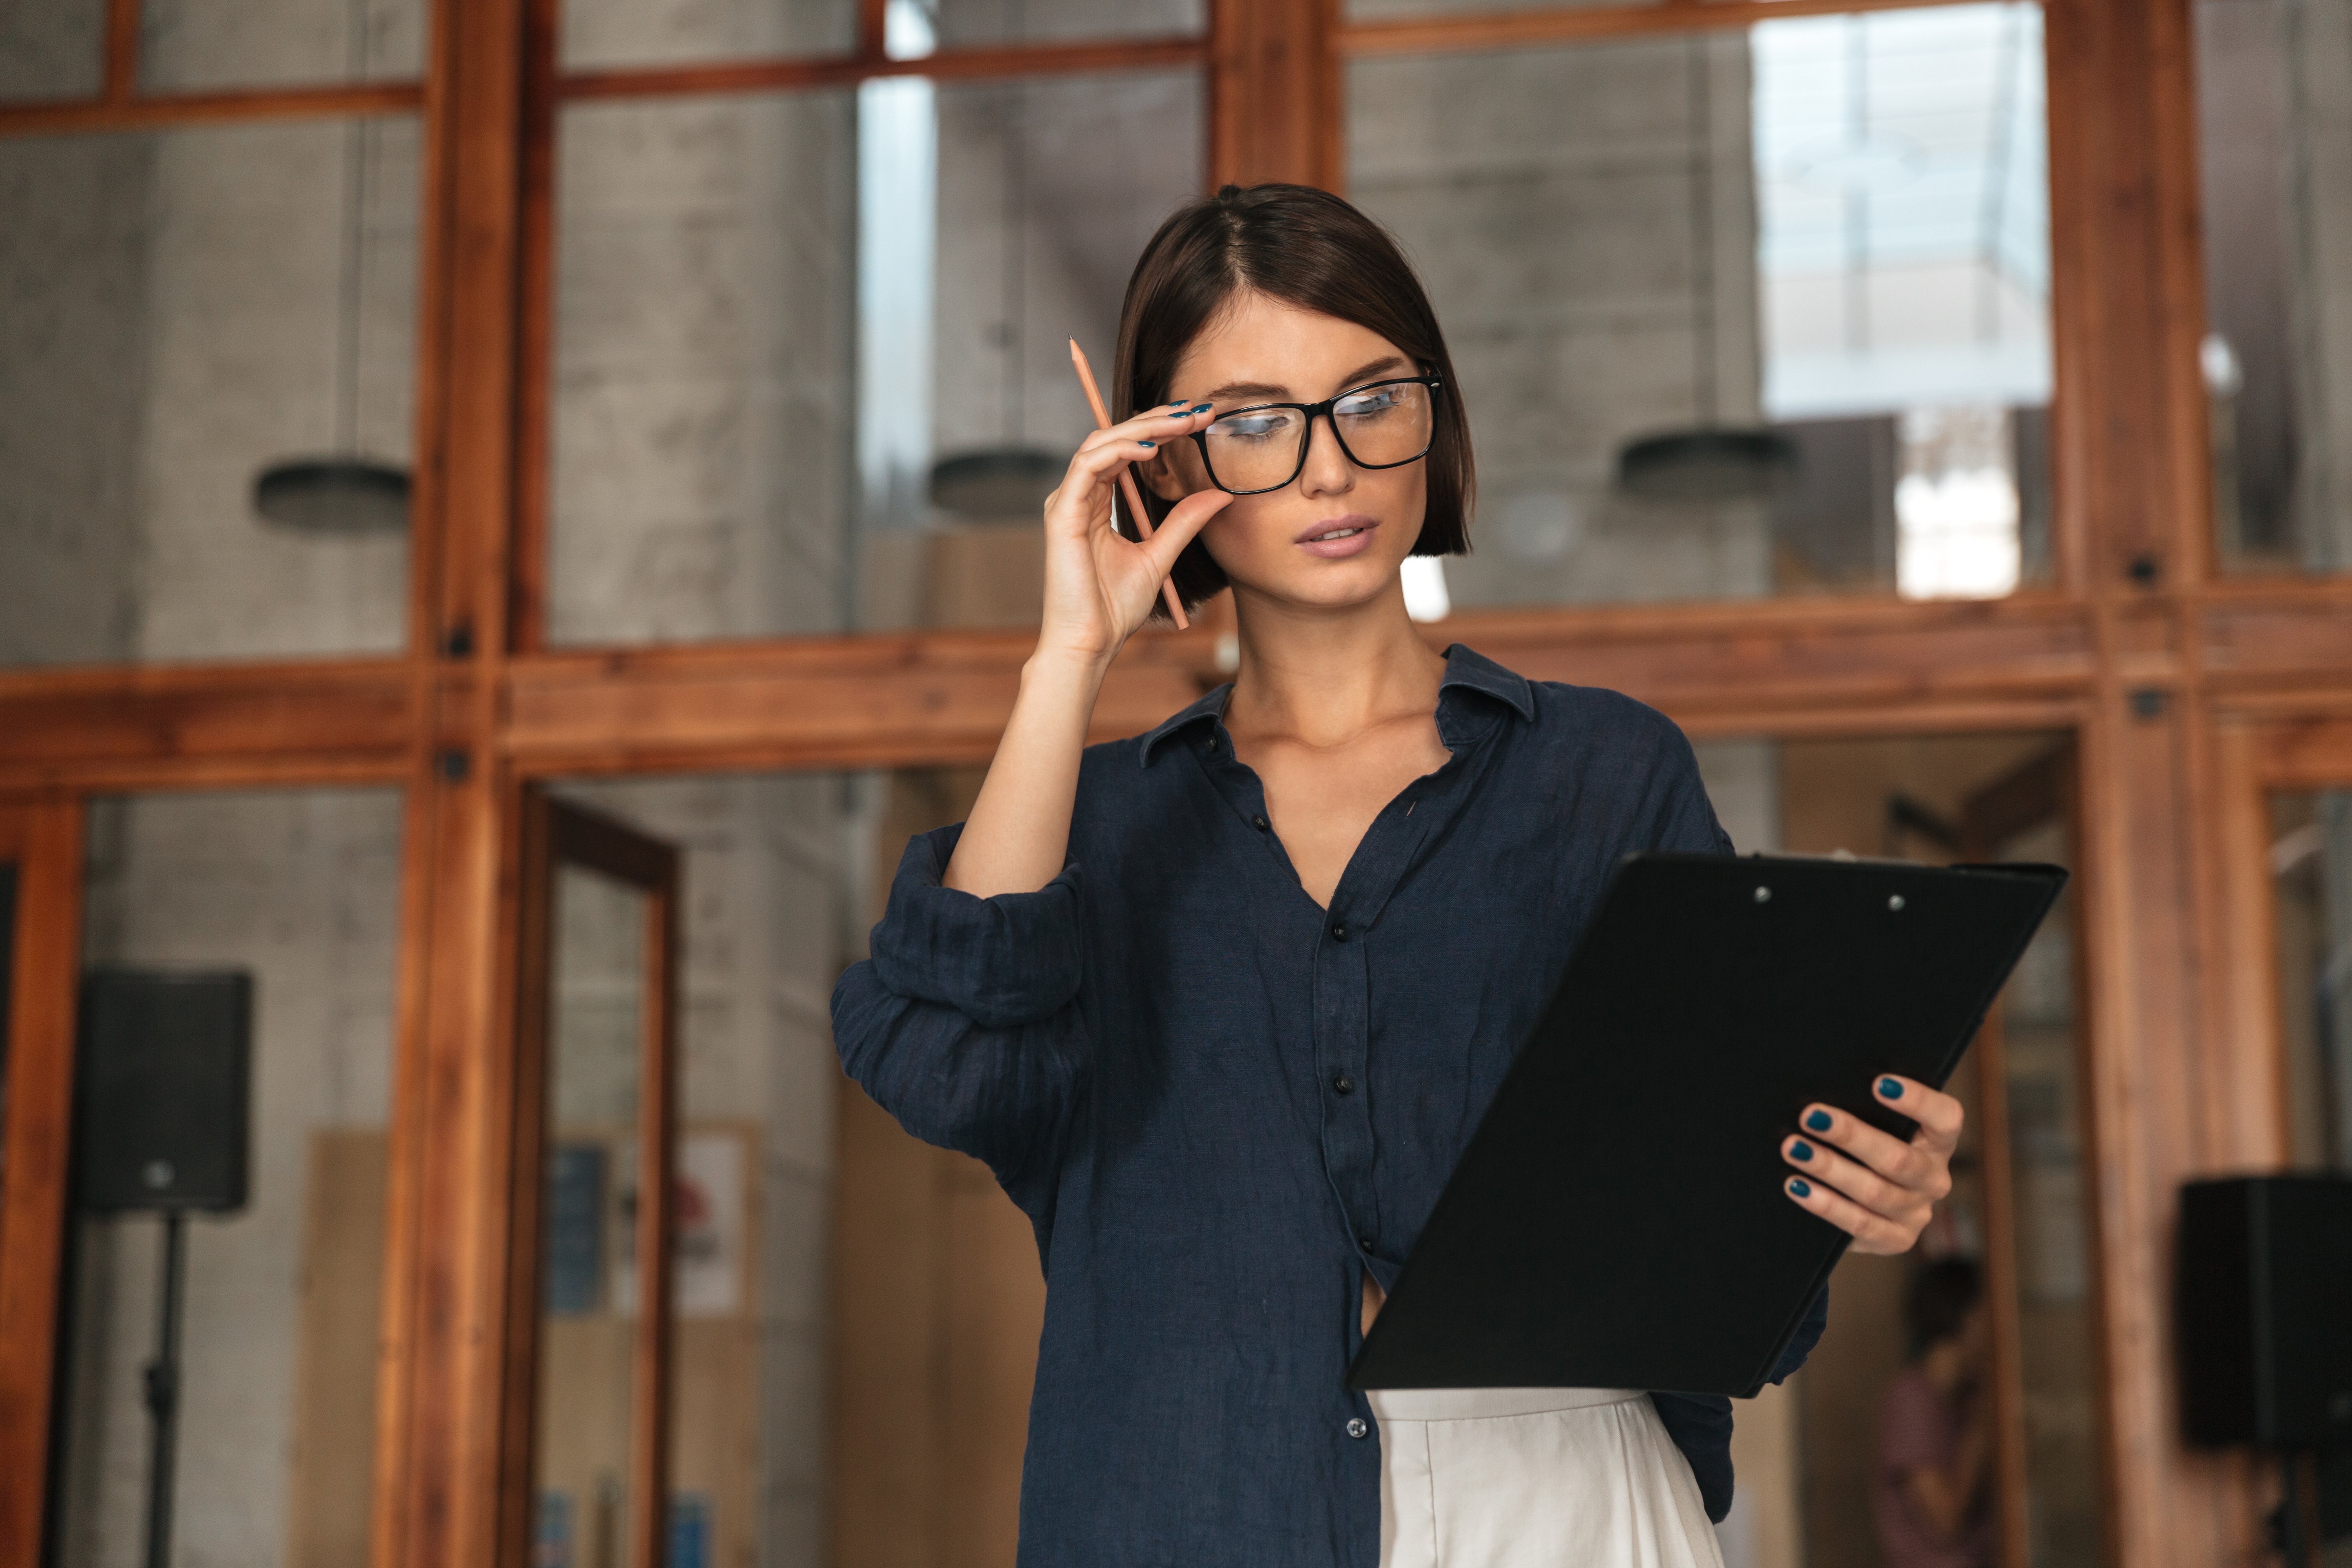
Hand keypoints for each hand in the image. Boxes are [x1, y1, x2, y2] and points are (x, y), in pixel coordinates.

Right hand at [1037, 402, 1232, 663]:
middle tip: (1197, 411)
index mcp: (1096, 502)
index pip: (1127, 450)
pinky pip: (1088, 466)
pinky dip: (1119, 452)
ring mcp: (1066, 502)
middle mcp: (1078, 496)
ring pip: (1100, 443)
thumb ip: (1184, 522)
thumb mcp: (1159, 555)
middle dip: (1157, 420)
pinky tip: (1150, 449)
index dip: (1162, 430)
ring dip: (1142, 428)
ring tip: (1180, 423)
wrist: (1090, 643)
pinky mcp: (1061, 514)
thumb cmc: (1114, 608)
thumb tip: (1220, 494)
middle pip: (1114, 438)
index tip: (1200, 420)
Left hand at [1778, 1074, 1961, 1253]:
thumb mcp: (1876, 1128)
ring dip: (1829, 1168)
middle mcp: (1933, 1179)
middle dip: (1850, 1135)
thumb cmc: (1863, 1148)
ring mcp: (1917, 1214)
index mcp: (1937, 1143)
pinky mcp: (1895, 1240)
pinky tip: (1796, 1186)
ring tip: (1793, 1149)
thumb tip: (1822, 1099)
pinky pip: (1858, 1224)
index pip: (1945, 1118)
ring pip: (1874, 1191)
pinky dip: (1825, 1204)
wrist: (1861, 1204)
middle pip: (1898, 1159)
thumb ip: (1864, 1112)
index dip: (1918, 1100)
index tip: (1879, 1083)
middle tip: (1810, 1116)